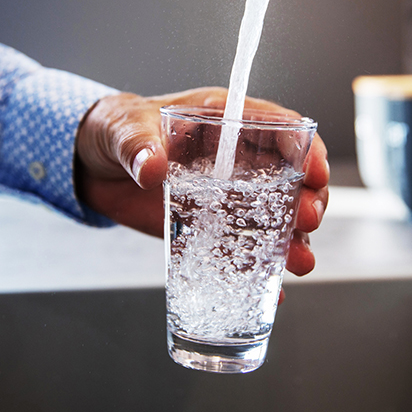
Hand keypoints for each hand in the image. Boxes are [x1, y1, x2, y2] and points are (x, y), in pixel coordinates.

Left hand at [75, 87, 328, 277]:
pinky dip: (257, 267)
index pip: (278, 129)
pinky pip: (242, 246)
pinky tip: (271, 289)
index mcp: (225, 122)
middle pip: (289, 178)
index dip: (305, 148)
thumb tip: (152, 167)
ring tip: (300, 262)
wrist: (96, 168)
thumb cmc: (116, 132)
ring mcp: (227, 196)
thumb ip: (137, 145)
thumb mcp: (124, 130)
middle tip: (308, 220)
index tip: (316, 171)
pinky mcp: (212, 226)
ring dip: (292, 239)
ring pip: (274, 217)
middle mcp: (237, 161)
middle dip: (306, 199)